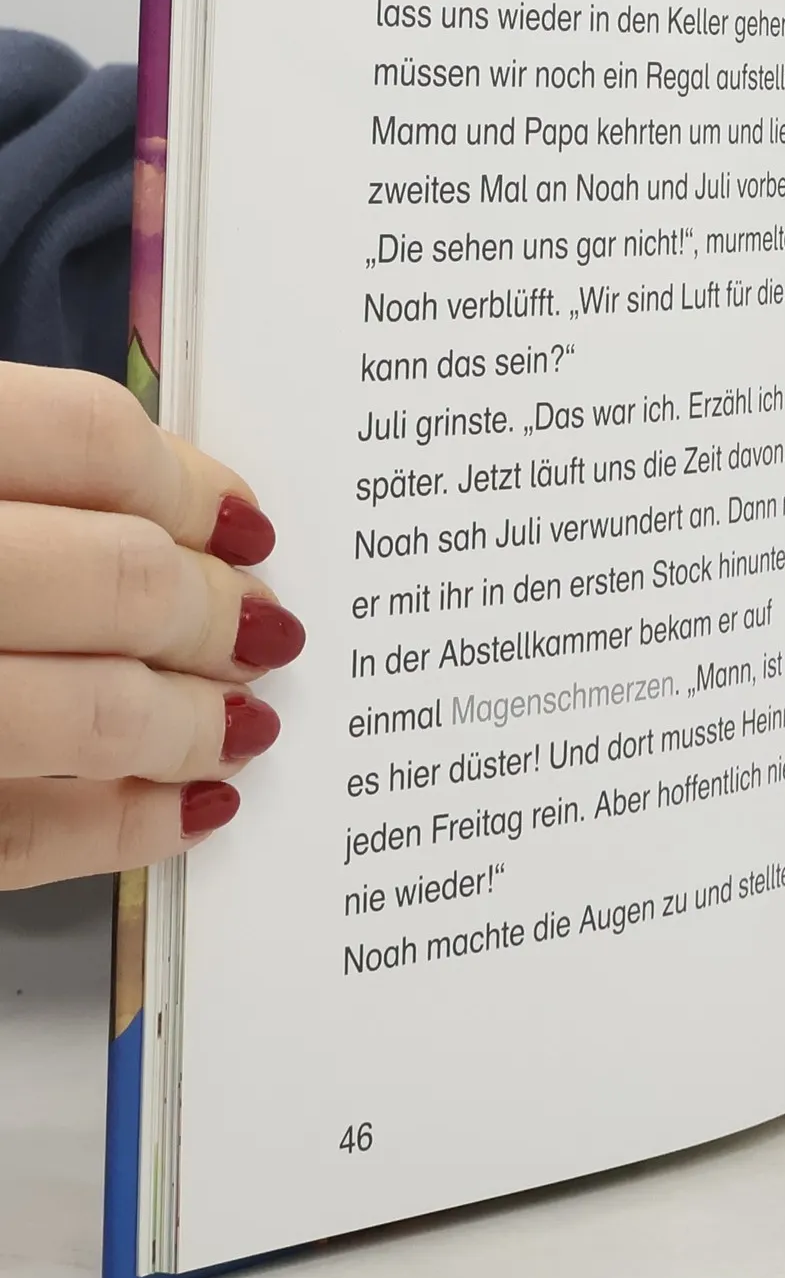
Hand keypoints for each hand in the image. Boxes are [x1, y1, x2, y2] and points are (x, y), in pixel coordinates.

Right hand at [0, 363, 303, 889]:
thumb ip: (30, 472)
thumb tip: (188, 512)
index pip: (89, 441)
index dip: (189, 487)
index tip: (244, 525)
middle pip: (118, 578)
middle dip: (216, 614)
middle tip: (266, 632)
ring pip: (90, 714)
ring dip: (194, 723)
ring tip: (243, 724)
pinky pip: (21, 836)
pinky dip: (120, 830)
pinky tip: (189, 810)